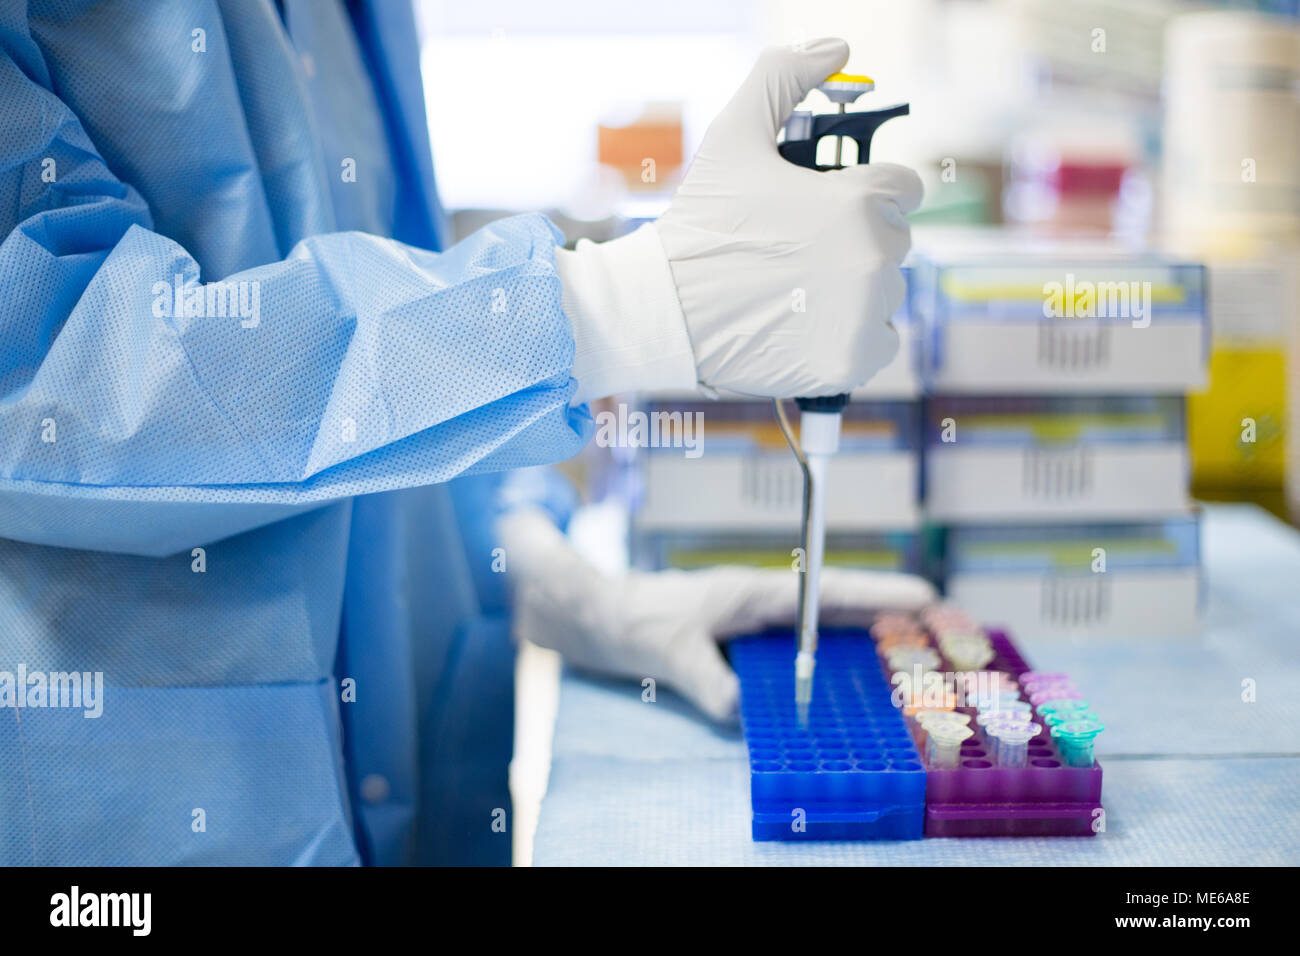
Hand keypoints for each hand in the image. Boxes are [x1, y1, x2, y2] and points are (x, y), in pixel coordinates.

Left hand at [498, 507, 935, 720]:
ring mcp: (757, 622)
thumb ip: (709, 682)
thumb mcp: (670, 652)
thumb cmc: (636, 621)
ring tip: (917, 653)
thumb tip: (743, 715)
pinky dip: (832, 658)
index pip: (826, 591)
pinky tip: (853, 681)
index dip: (878, 594)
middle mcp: (763, 603)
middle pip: (839, 605)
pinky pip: (801, 649)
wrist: (601, 617)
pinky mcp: (747, 642)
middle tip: (948, 626)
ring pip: (825, 627)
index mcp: (753, 592)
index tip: (927, 595)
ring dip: (867, 636)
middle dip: (891, 614)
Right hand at [556, 37, 922, 402]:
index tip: (830, 209)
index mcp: (858, 203)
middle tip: (800, 253)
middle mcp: (873, 259)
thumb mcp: (733, 136)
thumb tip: (836, 48)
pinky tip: (811, 325)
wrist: (663, 311)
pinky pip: (881, 343)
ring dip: (855, 289)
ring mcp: (864, 315)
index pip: (902, 190)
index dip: (865, 194)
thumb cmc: (698, 225)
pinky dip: (854, 338)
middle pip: (894, 242)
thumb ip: (783, 78)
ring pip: (887, 293)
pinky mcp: (851, 361)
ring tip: (798, 289)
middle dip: (857, 240)